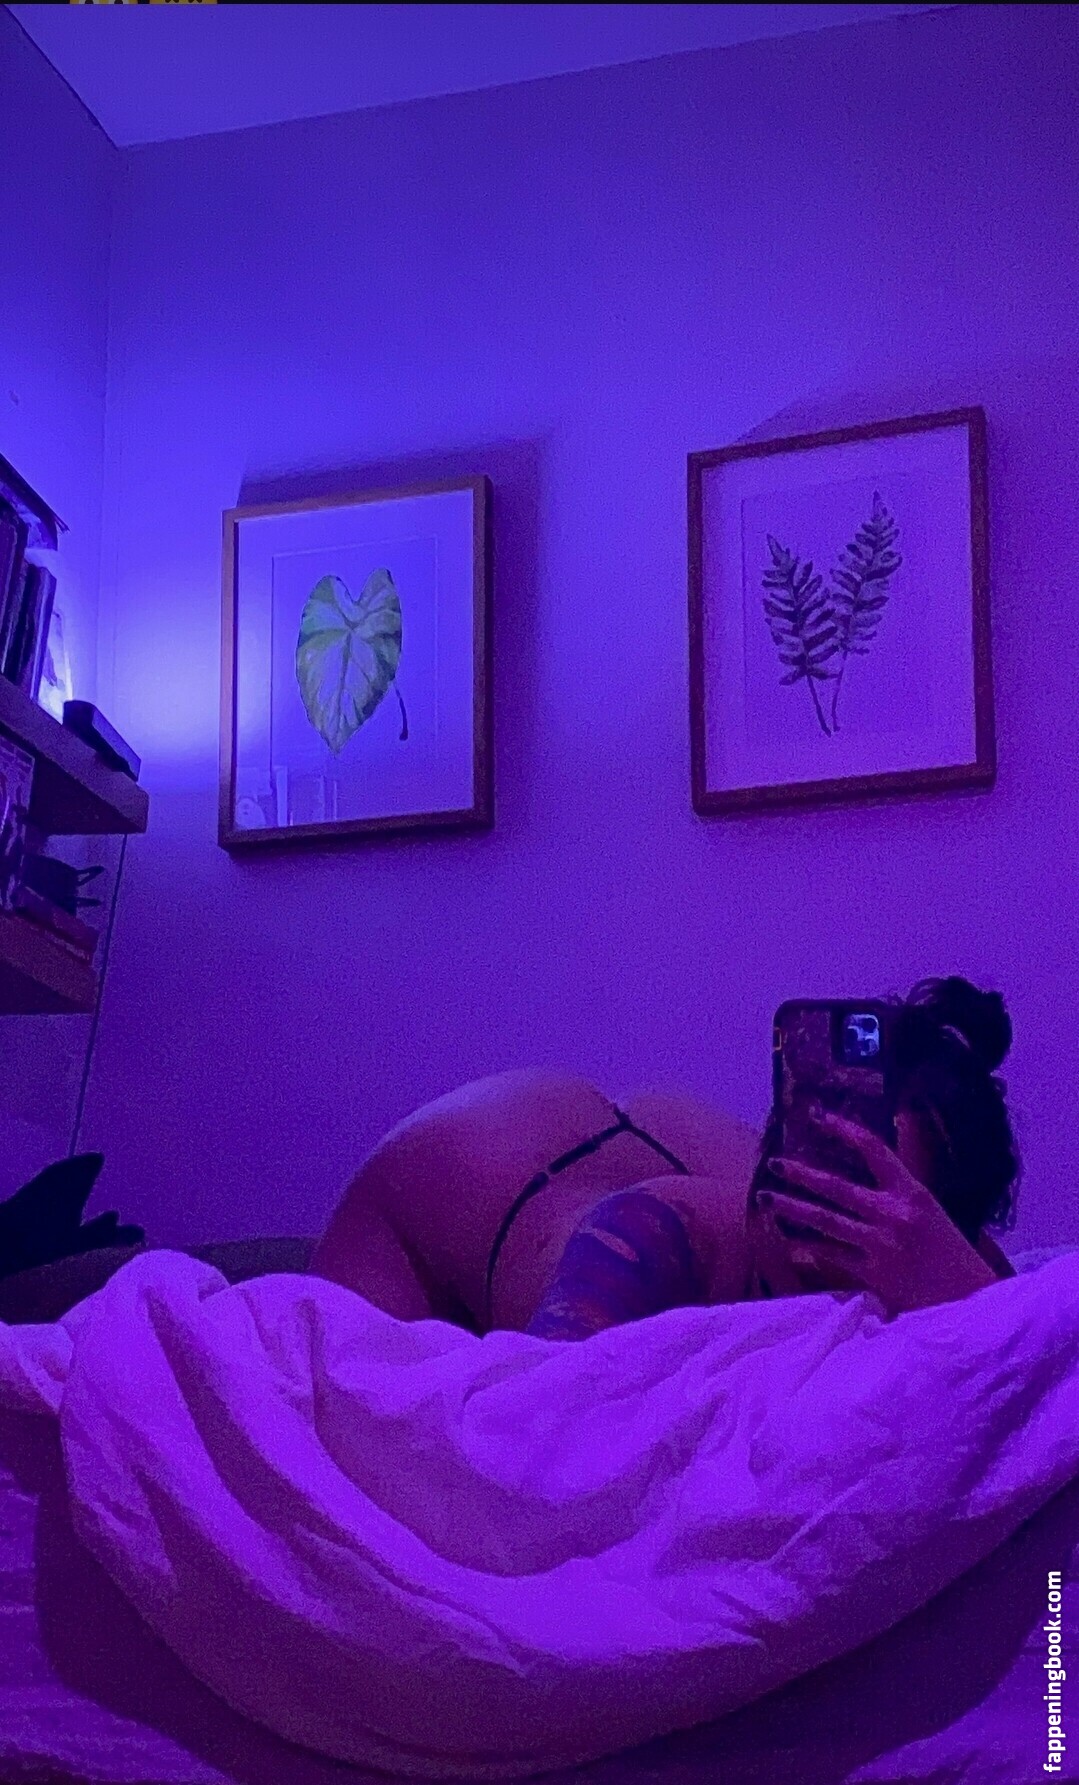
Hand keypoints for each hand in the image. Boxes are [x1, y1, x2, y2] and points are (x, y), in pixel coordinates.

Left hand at [760, 1112, 997, 1316]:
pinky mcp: (873, 1273)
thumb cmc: (950, 1253)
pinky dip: (809, 1247)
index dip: (845, 1129)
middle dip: (801, 1174)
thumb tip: (870, 1165)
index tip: (819, 1116)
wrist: (969, 1299)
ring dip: (792, 1209)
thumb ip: (898, 1191)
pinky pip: (832, 1255)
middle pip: (837, 1187)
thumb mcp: (930, 1212)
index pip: (874, 1150)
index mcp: (912, 1192)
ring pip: (825, 1220)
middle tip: (773, 1163)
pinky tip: (789, 1243)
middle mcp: (894, 1214)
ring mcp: (881, 1244)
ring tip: (766, 1199)